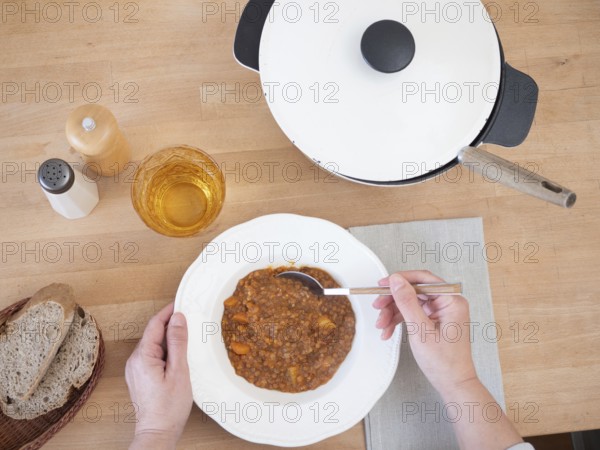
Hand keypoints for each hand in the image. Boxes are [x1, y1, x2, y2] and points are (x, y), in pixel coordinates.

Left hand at [125, 303, 192, 449]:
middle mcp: (135, 360)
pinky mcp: (140, 376)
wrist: (157, 432)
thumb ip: (178, 342)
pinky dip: (166, 351)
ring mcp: (136, 369)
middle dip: (171, 324)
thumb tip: (178, 318)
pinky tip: (179, 356)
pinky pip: (153, 355)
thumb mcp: (179, 371)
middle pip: (154, 333)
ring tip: (188, 338)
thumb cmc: (168, 407)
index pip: (155, 324)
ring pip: (154, 345)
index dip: (169, 312)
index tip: (182, 302)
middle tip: (190, 319)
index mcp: (142, 356)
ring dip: (170, 339)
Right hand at [373, 271, 476, 395]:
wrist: (453, 384)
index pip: (423, 279)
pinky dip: (399, 320)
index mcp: (451, 300)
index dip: (400, 279)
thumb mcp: (420, 329)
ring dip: (393, 312)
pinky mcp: (434, 320)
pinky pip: (413, 313)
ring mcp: (441, 312)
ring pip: (410, 302)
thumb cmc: (444, 362)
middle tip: (378, 306)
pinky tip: (389, 330)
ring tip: (382, 325)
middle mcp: (448, 303)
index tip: (383, 284)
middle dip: (393, 300)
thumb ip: (407, 302)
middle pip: (414, 291)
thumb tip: (397, 281)